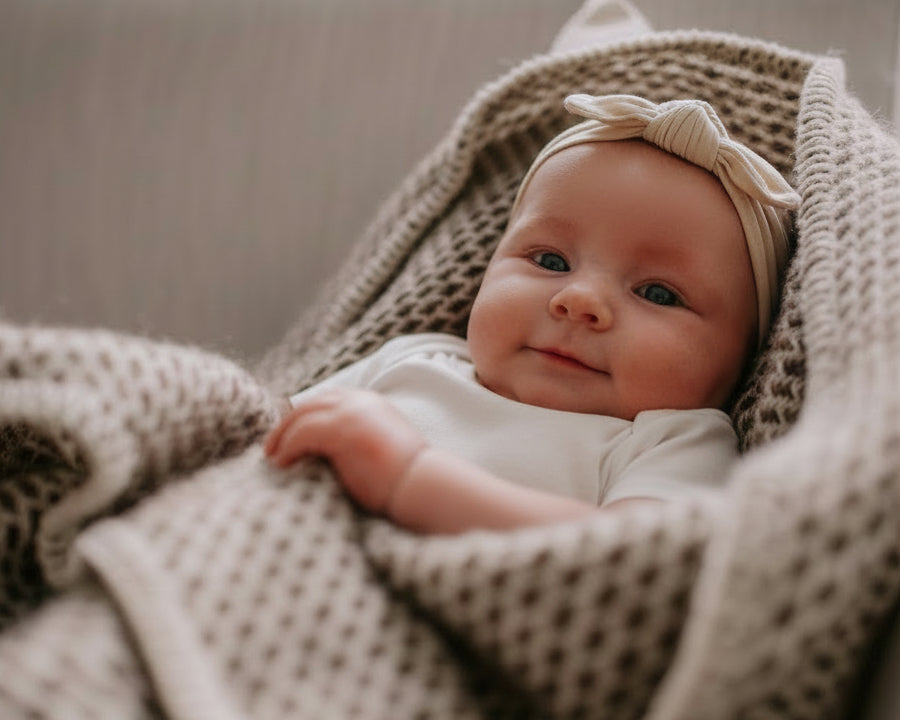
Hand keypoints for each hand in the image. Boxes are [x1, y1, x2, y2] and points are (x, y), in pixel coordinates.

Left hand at [263, 389, 426, 513]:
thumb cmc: (405, 478)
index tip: (289, 436)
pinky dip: (286, 447)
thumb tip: (327, 452)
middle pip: (310, 403)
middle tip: (271, 448)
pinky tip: (280, 463)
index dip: (304, 415)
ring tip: (272, 457)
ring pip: (302, 415)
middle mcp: (360, 401)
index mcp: (371, 402)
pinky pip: (302, 433)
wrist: (422, 486)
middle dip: (287, 424)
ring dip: (282, 436)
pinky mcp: (342, 431)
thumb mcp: (380, 445)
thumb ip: (357, 438)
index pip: (327, 399)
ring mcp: (351, 413)